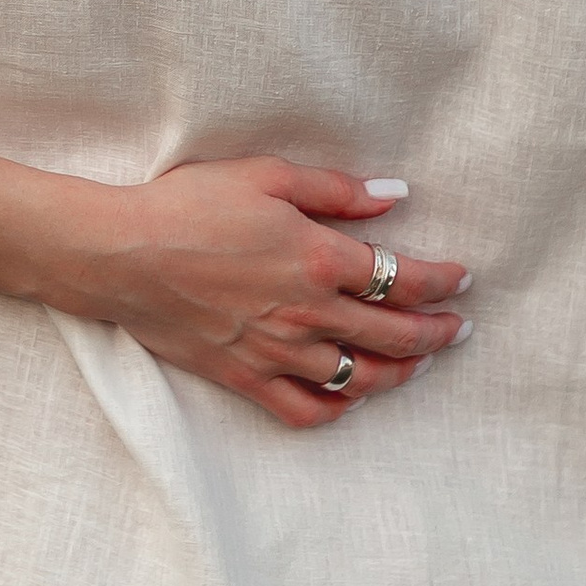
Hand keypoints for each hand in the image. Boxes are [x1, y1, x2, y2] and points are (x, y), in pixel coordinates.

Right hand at [48, 164, 470, 429]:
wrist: (122, 255)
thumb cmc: (189, 205)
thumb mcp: (266, 176)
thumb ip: (336, 190)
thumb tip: (396, 196)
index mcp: (317, 257)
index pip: (402, 277)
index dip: (442, 281)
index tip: (463, 279)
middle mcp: (307, 312)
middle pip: (395, 333)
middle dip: (438, 332)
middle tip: (460, 329)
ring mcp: (278, 351)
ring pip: (361, 378)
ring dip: (401, 372)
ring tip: (420, 363)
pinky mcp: (246, 377)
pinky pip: (306, 409)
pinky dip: (338, 408)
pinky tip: (351, 397)